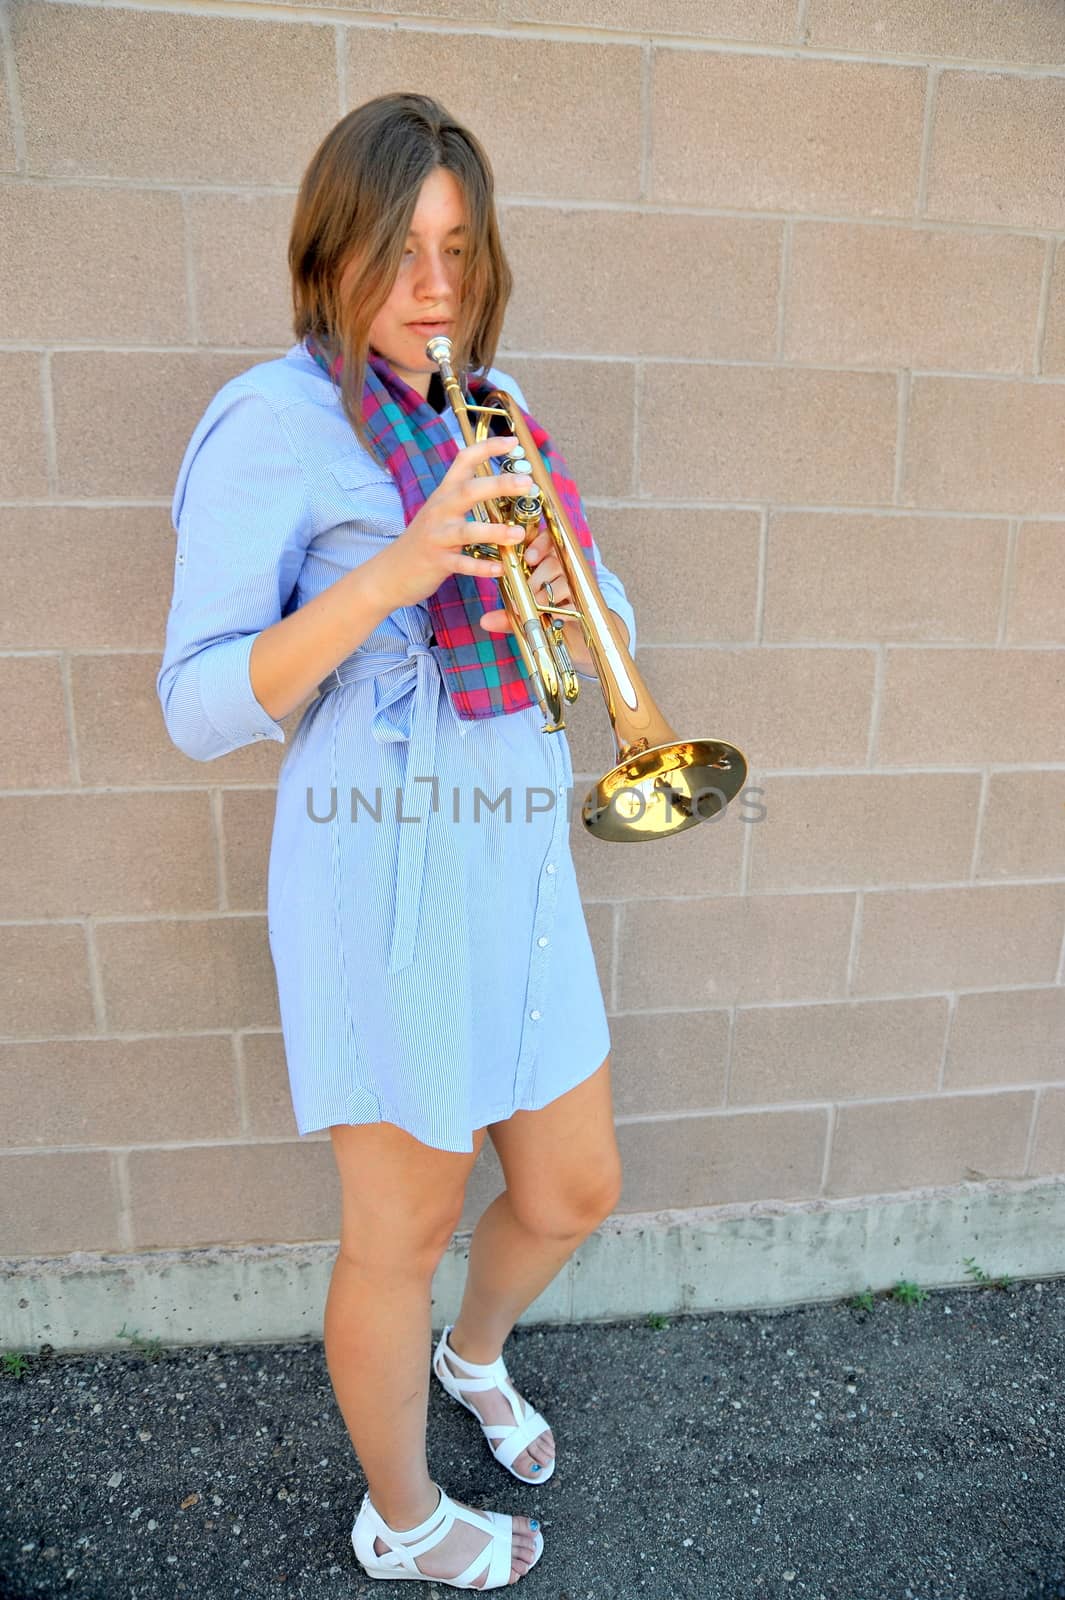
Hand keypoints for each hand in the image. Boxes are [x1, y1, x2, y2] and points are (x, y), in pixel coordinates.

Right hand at [369, 436, 532, 609]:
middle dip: (499, 484)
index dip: (488, 447)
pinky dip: (481, 567)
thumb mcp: (441, 510)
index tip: (512, 440)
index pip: (464, 460)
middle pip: (469, 491)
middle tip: (527, 482)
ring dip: (494, 531)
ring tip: (518, 533)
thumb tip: (501, 483)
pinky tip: (499, 568)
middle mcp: (440, 510)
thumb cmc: (426, 539)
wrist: (392, 570)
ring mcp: (438, 536)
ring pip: (467, 531)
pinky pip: (462, 564)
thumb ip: (465, 496)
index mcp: (444, 493)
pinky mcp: (437, 561)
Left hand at [478, 527, 594, 674]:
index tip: (529, 558)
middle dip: (535, 579)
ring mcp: (576, 587)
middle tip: (525, 594)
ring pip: (561, 582)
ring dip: (546, 596)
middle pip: (552, 563)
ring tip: (537, 608)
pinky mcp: (585, 604)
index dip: (539, 545)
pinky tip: (556, 618)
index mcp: (548, 565)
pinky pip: (573, 602)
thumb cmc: (549, 622)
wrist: (577, 642)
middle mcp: (564, 572)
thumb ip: (507, 618)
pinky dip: (562, 611)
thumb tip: (485, 621)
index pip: (547, 543)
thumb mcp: (525, 619)